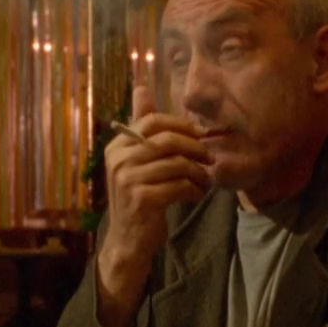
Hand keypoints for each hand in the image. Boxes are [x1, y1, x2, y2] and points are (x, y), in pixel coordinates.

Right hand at [96, 84, 211, 326]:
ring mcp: (128, 180)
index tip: (201, 135)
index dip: (182, 125)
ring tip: (204, 181)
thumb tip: (142, 87)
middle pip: (167, 140)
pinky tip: (196, 195)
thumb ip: (142, 127)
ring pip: (177, 164)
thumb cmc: (139, 196)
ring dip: (198, 172)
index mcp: (117, 146)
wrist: (129, 239)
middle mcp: (118, 160)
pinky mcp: (141, 200)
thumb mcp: (138, 160)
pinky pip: (179, 186)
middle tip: (210, 159)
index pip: (153, 121)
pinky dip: (194, 190)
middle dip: (195, 148)